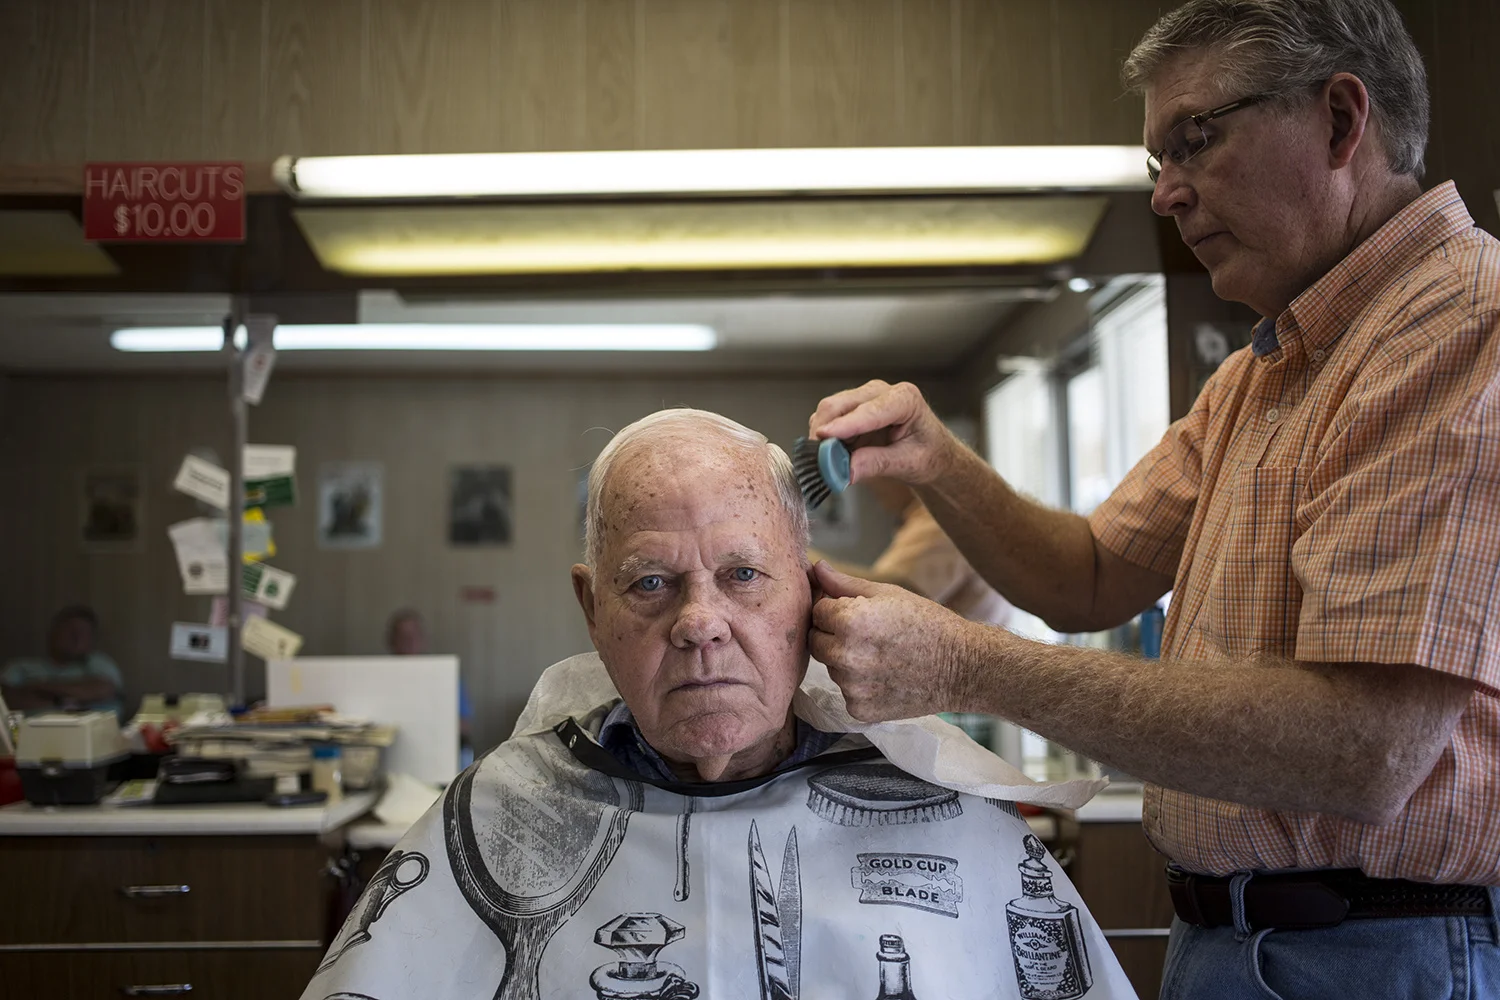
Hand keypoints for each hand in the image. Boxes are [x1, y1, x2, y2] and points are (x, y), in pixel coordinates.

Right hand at [807, 380, 956, 485]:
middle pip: (839, 405)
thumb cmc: (928, 454)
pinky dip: (825, 440)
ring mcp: (863, 399)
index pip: (869, 411)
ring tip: (834, 463)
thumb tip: (845, 470)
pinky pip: (827, 422)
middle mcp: (881, 392)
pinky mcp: (850, 411)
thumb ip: (877, 464)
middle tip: (820, 462)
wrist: (931, 453)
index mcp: (905, 399)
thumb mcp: (908, 463)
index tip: (824, 437)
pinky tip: (838, 455)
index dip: (844, 424)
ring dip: (823, 438)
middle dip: (825, 432)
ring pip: (828, 412)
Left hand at [809, 561, 975, 720]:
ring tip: (881, 655)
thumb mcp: (888, 594)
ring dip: (846, 660)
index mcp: (850, 621)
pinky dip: (860, 685)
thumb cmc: (927, 624)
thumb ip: (844, 584)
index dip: (835, 609)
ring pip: (832, 668)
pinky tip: (885, 676)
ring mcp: (852, 687)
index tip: (858, 612)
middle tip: (867, 635)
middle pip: (816, 641)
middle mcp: (845, 656)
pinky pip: (847, 692)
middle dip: (833, 635)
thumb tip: (816, 568)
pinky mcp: (860, 710)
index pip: (817, 611)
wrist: (962, 667)